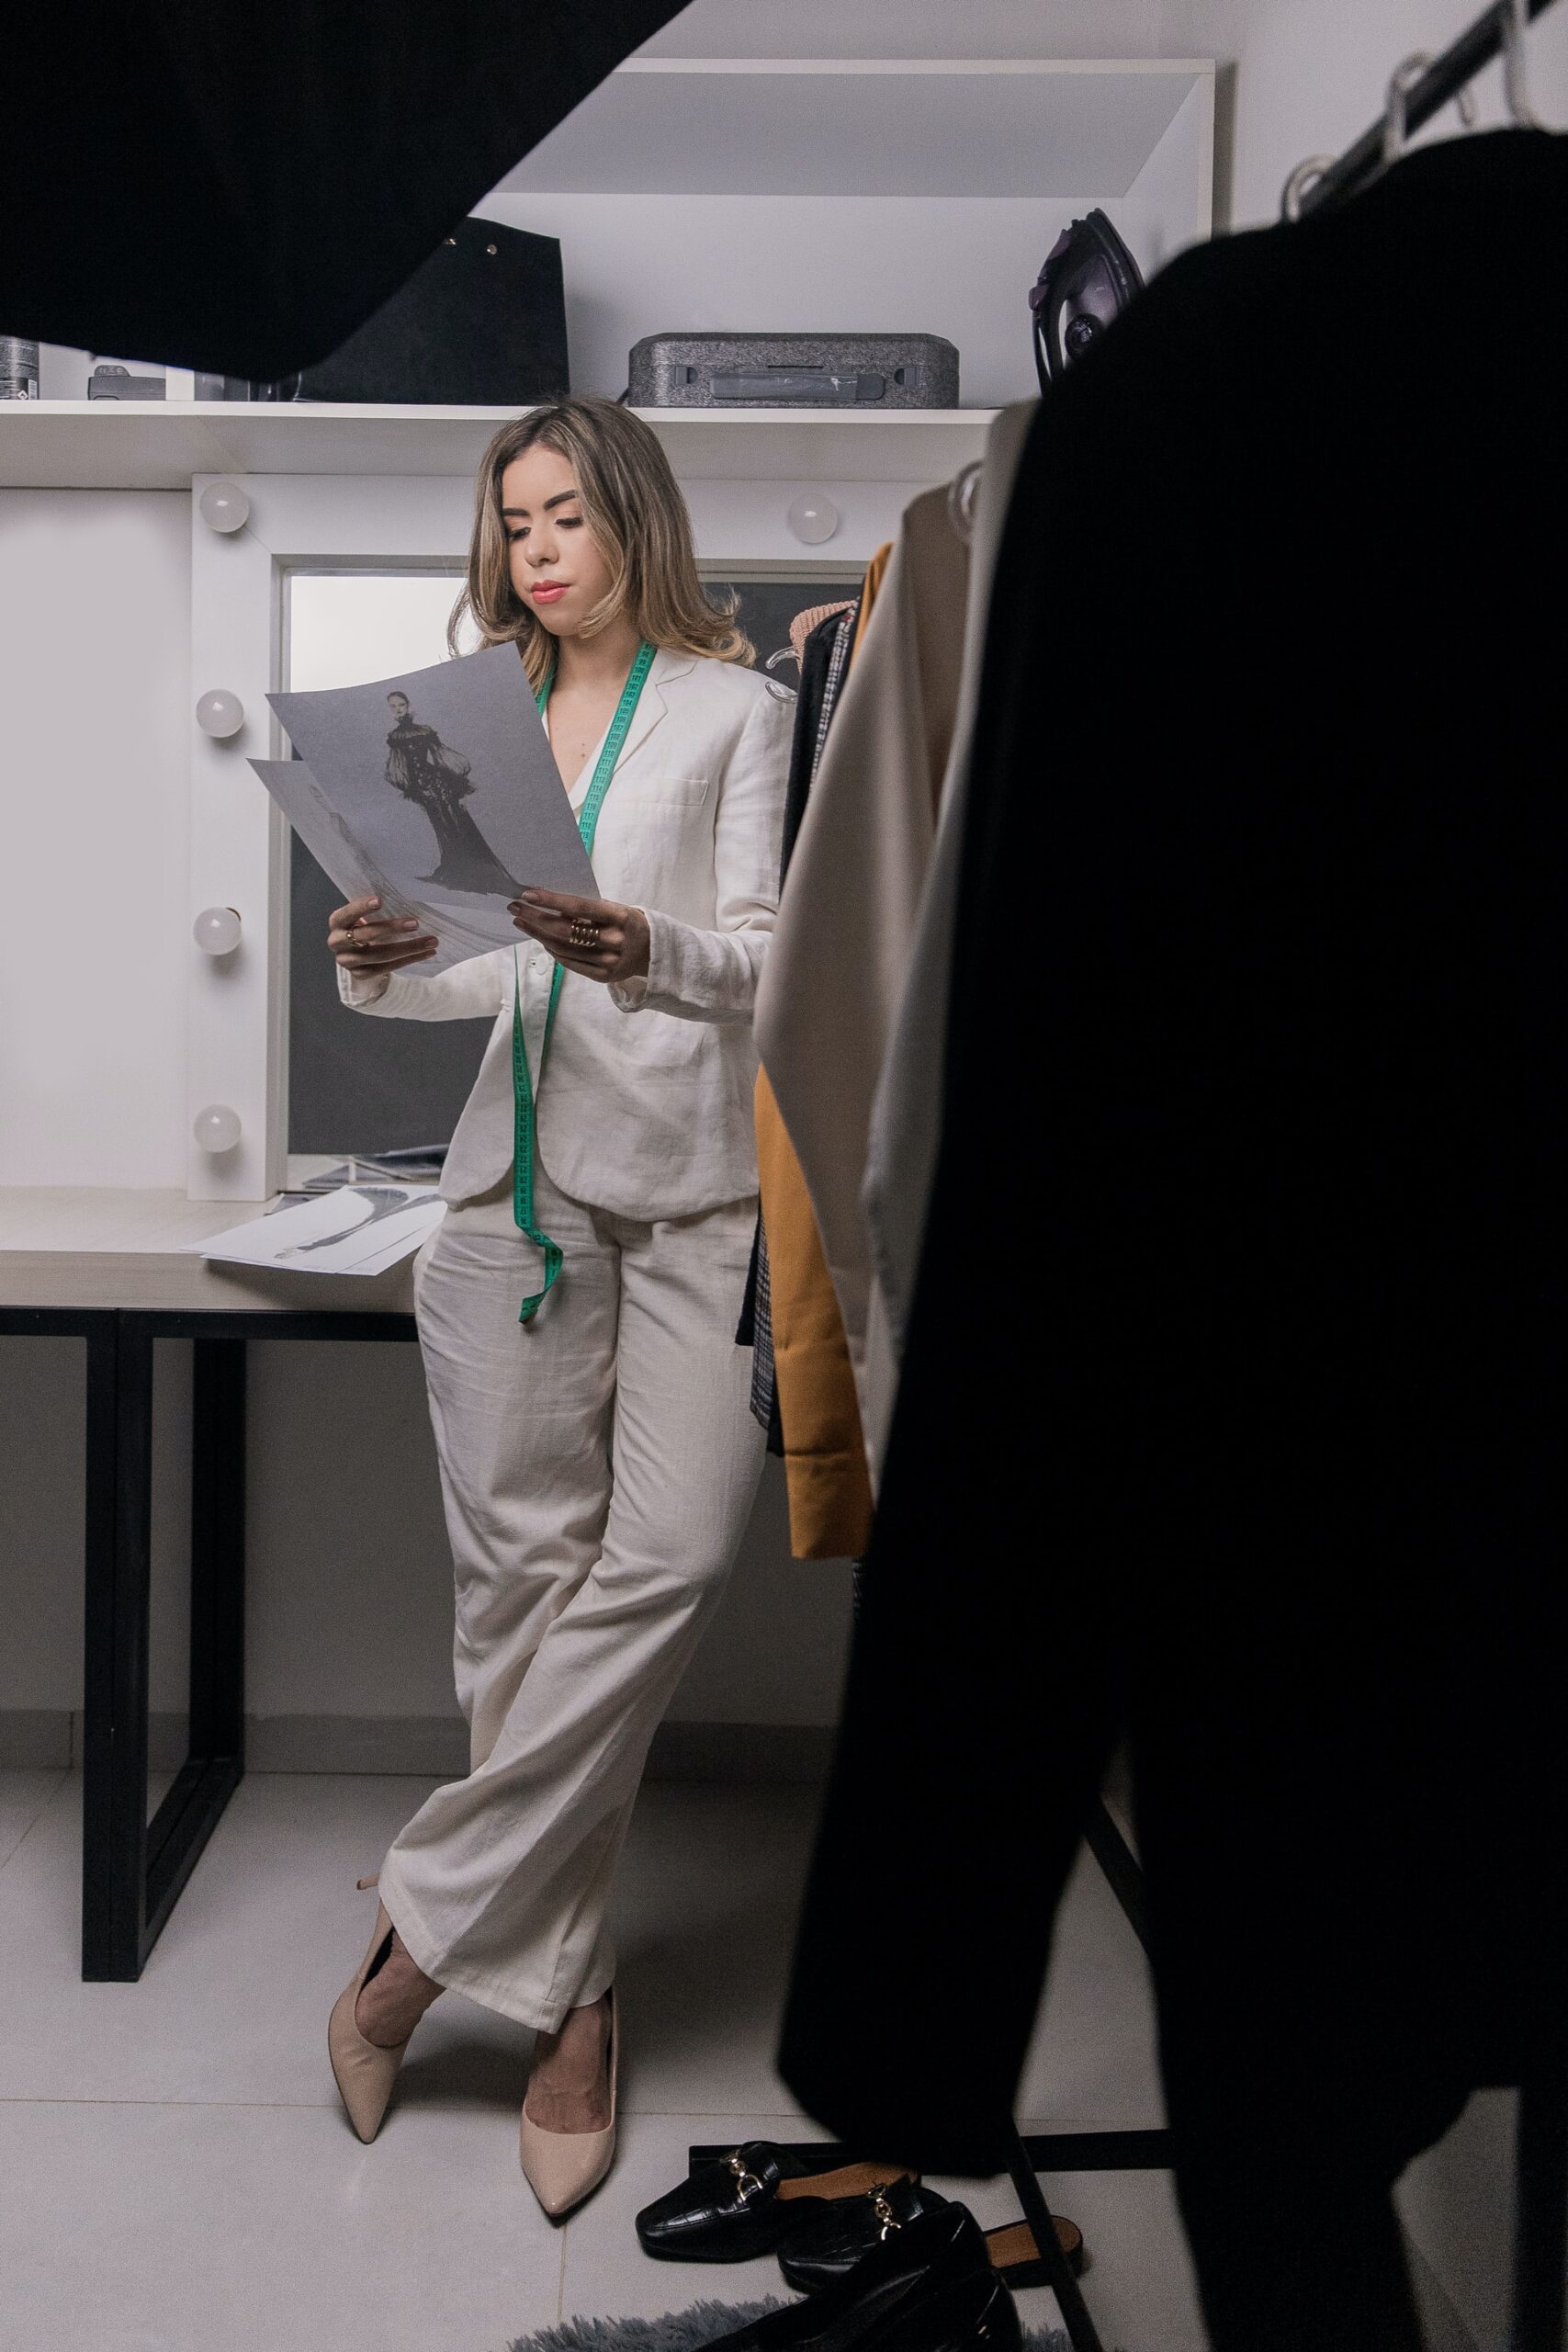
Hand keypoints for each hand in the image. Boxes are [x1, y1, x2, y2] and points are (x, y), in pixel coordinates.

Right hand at [328, 894, 436, 972]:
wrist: (354, 954)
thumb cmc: (363, 926)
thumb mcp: (362, 916)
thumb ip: (374, 910)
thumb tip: (407, 898)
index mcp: (337, 922)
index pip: (347, 914)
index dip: (362, 908)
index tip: (380, 900)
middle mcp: (337, 942)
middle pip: (366, 935)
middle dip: (392, 928)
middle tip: (415, 923)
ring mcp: (348, 961)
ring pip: (380, 955)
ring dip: (409, 947)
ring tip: (431, 941)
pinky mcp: (360, 974)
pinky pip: (387, 967)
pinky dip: (409, 959)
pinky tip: (426, 953)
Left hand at [509, 889, 650, 986]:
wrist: (655, 952)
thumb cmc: (629, 924)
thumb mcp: (615, 909)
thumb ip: (588, 909)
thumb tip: (550, 904)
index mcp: (620, 917)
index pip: (579, 907)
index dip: (552, 901)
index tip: (528, 894)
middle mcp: (615, 940)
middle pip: (566, 930)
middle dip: (536, 917)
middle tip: (516, 907)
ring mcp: (609, 961)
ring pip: (563, 948)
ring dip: (538, 934)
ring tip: (522, 922)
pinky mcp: (603, 976)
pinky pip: (570, 963)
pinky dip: (552, 950)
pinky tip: (541, 939)